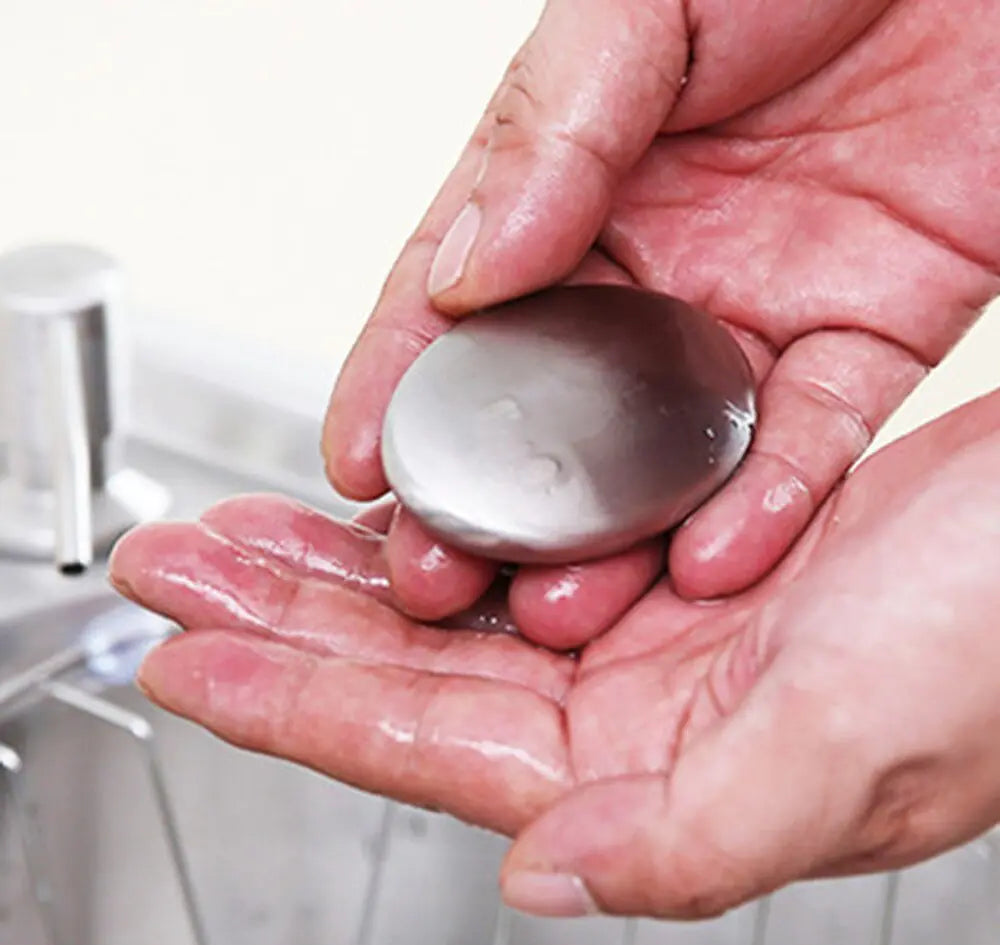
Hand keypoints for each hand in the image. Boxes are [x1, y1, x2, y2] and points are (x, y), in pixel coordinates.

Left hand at [111, 388, 999, 918]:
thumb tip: (546, 875)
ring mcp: (652, 628)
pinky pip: (522, 542)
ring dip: (343, 564)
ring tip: (245, 533)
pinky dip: (445, 519)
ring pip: (453, 601)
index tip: (185, 663)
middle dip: (281, 618)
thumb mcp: (860, 742)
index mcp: (660, 768)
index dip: (290, 705)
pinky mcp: (676, 555)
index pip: (424, 745)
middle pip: (410, 666)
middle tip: (179, 570)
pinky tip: (391, 503)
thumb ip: (701, 835)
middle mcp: (638, 705)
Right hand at [321, 0, 999, 644]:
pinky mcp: (863, 342)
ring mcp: (754, 314)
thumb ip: (551, 132)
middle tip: (439, 571)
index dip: (399, 382)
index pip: (460, 298)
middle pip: (552, 404)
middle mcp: (654, 265)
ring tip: (562, 602)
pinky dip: (765, 506)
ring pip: (667, 453)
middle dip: (492, 497)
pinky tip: (710, 558)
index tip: (356, 463)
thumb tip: (465, 271)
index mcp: (576, 182)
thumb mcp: (647, 0)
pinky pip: (809, 444)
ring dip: (616, 536)